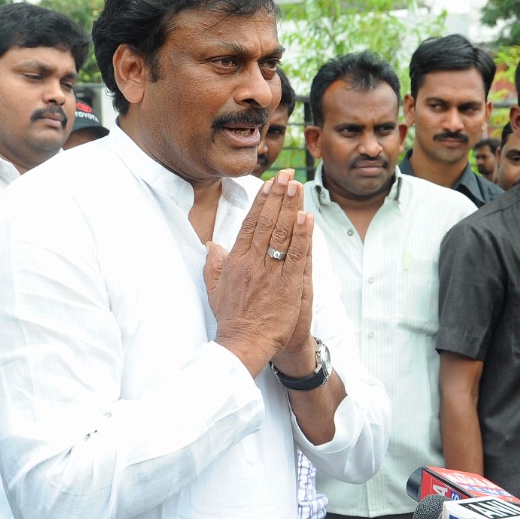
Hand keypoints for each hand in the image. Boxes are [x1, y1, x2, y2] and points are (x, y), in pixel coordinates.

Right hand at [204, 169, 311, 376]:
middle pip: (267, 222)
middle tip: (287, 174)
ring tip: (298, 186)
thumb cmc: (231, 319)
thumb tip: (212, 246)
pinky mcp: (287, 285)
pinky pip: (297, 255)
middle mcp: (253, 262)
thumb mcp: (215, 289)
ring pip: (282, 234)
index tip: (269, 183)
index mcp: (236, 261)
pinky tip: (307, 218)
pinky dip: (302, 236)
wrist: (243, 344)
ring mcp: (270, 272)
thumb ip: (214, 265)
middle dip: (278, 195)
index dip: (261, 201)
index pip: (250, 223)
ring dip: (291, 207)